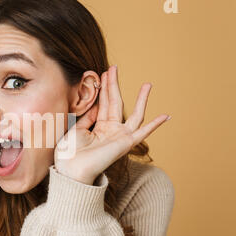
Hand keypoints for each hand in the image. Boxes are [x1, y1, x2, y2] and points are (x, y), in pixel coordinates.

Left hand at [54, 65, 170, 184]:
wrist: (71, 168)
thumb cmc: (70, 153)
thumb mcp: (77, 129)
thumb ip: (88, 117)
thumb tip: (96, 105)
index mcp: (99, 129)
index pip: (104, 104)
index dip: (104, 89)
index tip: (103, 73)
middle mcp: (112, 131)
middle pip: (116, 103)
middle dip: (114, 85)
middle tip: (113, 67)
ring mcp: (120, 137)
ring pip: (135, 114)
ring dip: (141, 99)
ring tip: (148, 84)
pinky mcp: (126, 143)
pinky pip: (143, 132)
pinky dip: (155, 125)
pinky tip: (166, 116)